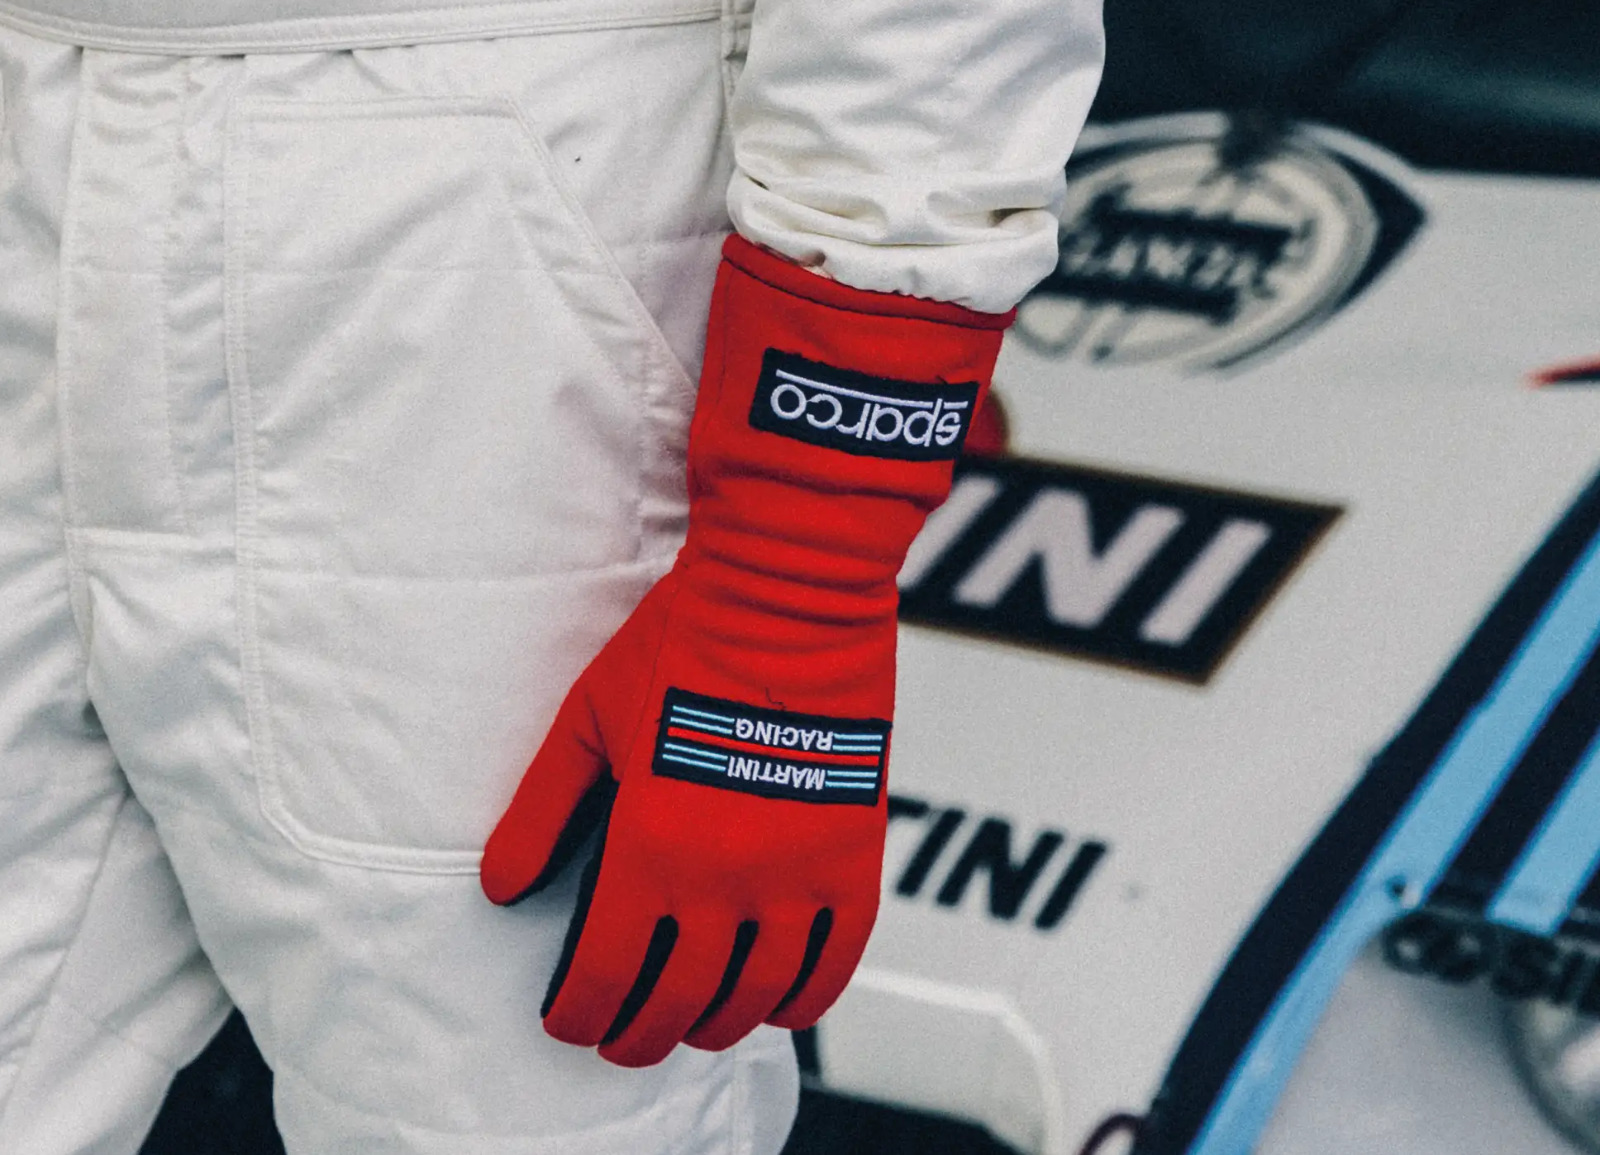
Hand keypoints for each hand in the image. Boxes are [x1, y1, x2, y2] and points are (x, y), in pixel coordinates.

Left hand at [481, 235, 1009, 1066]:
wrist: (787, 597)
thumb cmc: (679, 647)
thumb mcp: (587, 724)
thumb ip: (541, 812)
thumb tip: (500, 886)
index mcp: (650, 851)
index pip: (605, 975)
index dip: (580, 1013)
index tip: (569, 1022)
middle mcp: (726, 883)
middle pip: (678, 1004)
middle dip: (640, 1035)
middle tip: (622, 1039)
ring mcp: (797, 878)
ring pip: (755, 998)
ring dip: (716, 1027)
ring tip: (694, 1027)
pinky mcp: (851, 858)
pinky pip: (833, 963)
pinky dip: (803, 1001)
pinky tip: (777, 1007)